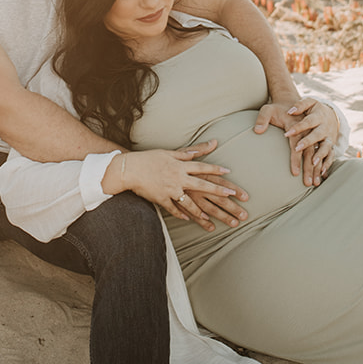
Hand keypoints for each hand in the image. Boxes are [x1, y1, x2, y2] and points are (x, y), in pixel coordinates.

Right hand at [112, 141, 246, 229]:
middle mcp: (178, 178)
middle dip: (218, 192)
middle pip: (202, 186)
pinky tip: (189, 219)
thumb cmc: (149, 159)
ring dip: (201, 212)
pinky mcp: (161, 199)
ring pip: (189, 203)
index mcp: (180, 165)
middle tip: (232, 197)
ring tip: (212, 219)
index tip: (228, 173)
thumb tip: (211, 144)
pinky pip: (173, 209)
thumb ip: (190, 152)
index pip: (202, 167)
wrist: (129, 169)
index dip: (216, 170)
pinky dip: (181, 214)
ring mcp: (170, 190)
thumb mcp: (170, 153)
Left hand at [254, 96, 341, 186]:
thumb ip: (262, 118)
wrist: (292, 103)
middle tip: (306, 181)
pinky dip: (324, 164)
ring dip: (317, 168)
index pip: (297, 139)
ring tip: (315, 183)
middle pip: (310, 150)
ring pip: (319, 153)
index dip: (296, 154)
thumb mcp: (268, 109)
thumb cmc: (278, 108)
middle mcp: (311, 128)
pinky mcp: (320, 138)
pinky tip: (321, 175)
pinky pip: (325, 152)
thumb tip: (257, 131)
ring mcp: (317, 134)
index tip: (294, 168)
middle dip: (309, 166)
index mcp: (298, 121)